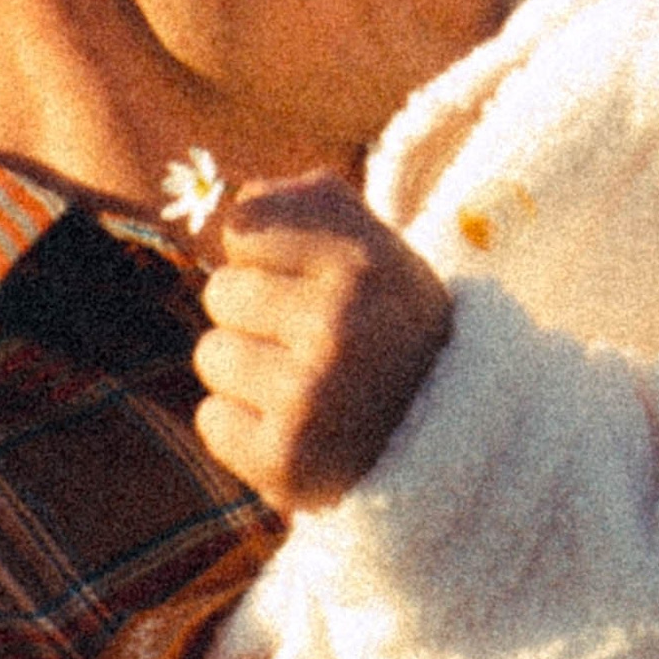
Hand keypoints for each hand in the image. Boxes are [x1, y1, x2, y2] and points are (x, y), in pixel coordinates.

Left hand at [191, 176, 453, 514]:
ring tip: (302, 384)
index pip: (244, 227)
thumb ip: (315, 204)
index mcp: (362, 265)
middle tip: (307, 340)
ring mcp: (309, 398)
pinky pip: (211, 421)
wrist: (446, 437)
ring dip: (245, 371)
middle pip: (221, 291)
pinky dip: (242, 426)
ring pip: (212, 355)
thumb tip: (240, 198)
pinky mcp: (283, 459)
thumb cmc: (391, 326)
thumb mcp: (379, 250)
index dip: (268, 255)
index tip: (306, 281)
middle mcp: (337, 327)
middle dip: (253, 314)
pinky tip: (293, 427)